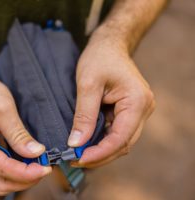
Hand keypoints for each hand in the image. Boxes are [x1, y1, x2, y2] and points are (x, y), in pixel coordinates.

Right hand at [0, 65, 51, 195]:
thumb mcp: (4, 108)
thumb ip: (18, 134)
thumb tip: (36, 153)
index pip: (0, 167)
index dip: (25, 172)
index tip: (45, 169)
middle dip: (23, 180)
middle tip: (45, 169)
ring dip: (19, 178)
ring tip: (38, 166)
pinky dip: (13, 171)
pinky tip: (27, 162)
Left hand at [67, 31, 154, 167]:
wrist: (109, 44)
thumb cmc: (99, 58)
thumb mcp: (87, 85)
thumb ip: (84, 116)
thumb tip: (76, 143)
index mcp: (137, 101)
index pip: (120, 138)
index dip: (99, 152)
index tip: (78, 158)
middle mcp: (143, 109)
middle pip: (123, 143)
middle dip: (99, 155)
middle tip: (75, 159)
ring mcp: (138, 111)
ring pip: (120, 141)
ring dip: (100, 150)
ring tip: (78, 154)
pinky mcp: (129, 111)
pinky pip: (117, 132)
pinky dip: (102, 140)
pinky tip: (87, 143)